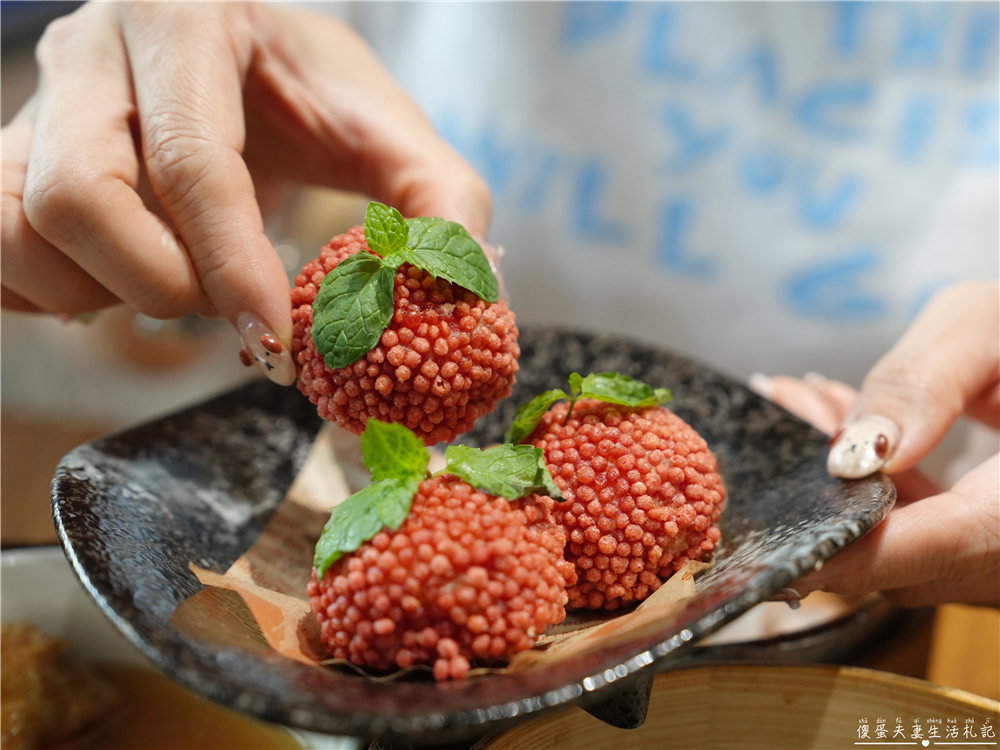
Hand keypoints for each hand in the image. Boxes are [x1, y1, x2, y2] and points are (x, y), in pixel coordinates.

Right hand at [1, 1, 490, 383]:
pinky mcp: (4, 153)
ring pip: (17, 228)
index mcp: (187, 20)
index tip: (273, 338)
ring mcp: (33, 101)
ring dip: (103, 292)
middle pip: (77, 198)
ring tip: (176, 282)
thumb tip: (468, 293)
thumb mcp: (389, 131)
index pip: (190, 160)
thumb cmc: (311, 95)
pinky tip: (118, 282)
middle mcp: (91, 49)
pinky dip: (49, 293)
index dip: (231, 265)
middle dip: (163, 284)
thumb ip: (442, 201)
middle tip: (226, 306)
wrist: (238, 60)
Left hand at [758, 282, 998, 606]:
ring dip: (846, 485)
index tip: (778, 539)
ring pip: (911, 551)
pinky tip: (847, 424)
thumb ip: (923, 381)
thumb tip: (853, 454)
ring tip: (807, 400)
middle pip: (911, 557)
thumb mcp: (996, 324)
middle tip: (785, 409)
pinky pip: (933, 537)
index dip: (853, 552)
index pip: (939, 549)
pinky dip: (883, 490)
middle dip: (829, 491)